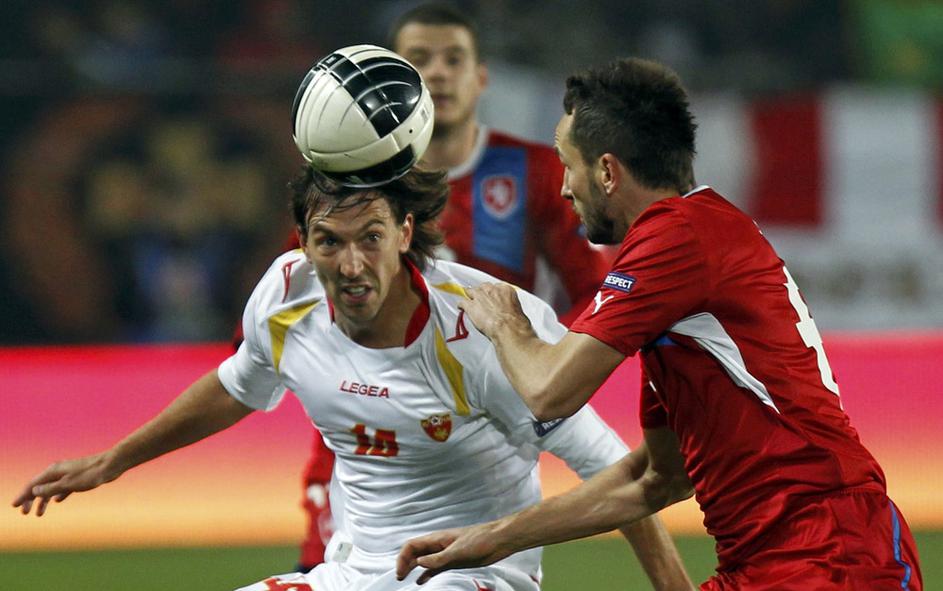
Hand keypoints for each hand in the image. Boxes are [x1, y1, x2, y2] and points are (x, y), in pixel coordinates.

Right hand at [12, 452, 119, 515]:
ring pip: (51, 488)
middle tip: (25, 513)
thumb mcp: (69, 484)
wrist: (111, 465)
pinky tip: (58, 501)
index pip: (33, 484)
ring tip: (39, 514)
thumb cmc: (91, 474)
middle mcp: (58, 471)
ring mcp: (68, 474)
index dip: (23, 495)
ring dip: (43, 500)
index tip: (15, 506)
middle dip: (30, 500)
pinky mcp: (78, 478)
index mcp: (53, 471)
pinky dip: (57, 495)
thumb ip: (51, 488)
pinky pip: (63, 488)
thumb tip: (34, 491)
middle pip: (40, 486)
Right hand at [396, 522, 510, 583]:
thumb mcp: (457, 552)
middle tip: (400, 577)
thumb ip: (438, 558)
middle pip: (415, 552)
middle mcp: (438, 545)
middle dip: (405, 563)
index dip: (403, 557)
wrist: (498, 541)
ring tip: (405, 579)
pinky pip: (435, 567)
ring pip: (423, 560)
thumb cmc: (480, 540)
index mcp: (437, 539)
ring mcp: (445, 553)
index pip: (412, 545)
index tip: (400, 572)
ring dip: (413, 568)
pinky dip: (426, 574)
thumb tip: (419, 563)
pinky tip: (421, 581)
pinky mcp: (453, 560)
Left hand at [458, 283, 527, 339]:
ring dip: (470, 296)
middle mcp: (491, 290)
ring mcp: (480, 297)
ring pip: (470, 291)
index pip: (495, 287)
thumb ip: (509, 305)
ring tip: (468, 300)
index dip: (491, 293)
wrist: (508, 329)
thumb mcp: (517, 309)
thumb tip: (508, 310)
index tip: (491, 297)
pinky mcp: (471, 306)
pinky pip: (462, 302)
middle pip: (482, 287)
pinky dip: (461, 305)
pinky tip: (461, 307)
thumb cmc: (515, 323)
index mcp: (505, 289)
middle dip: (481, 293)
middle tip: (481, 300)